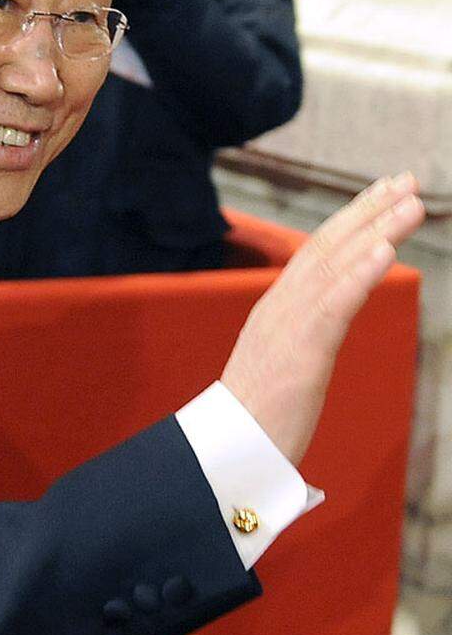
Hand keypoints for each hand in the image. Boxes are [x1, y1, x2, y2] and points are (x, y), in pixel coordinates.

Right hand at [221, 174, 424, 466]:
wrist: (225, 454)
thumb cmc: (254, 421)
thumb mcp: (280, 368)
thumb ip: (299, 342)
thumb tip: (317, 334)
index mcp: (275, 312)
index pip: (314, 255)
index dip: (350, 221)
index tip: (381, 194)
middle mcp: (279, 309)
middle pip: (326, 248)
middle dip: (369, 211)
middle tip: (405, 180)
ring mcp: (288, 328)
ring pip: (335, 267)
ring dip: (376, 231)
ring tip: (410, 205)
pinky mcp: (301, 352)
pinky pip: (334, 305)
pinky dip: (360, 275)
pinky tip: (386, 251)